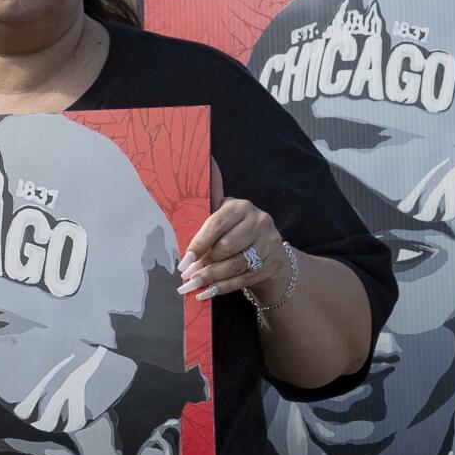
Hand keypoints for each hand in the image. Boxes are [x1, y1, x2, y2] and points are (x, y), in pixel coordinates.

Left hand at [179, 189, 291, 305]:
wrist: (268, 250)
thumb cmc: (236, 229)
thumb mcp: (224, 212)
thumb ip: (212, 194)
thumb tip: (207, 161)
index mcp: (242, 207)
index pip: (216, 225)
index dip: (198, 244)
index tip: (183, 260)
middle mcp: (259, 223)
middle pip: (226, 248)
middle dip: (204, 263)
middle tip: (186, 274)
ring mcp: (268, 245)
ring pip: (235, 266)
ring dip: (210, 278)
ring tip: (192, 285)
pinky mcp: (271, 266)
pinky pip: (242, 280)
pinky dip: (222, 288)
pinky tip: (205, 293)